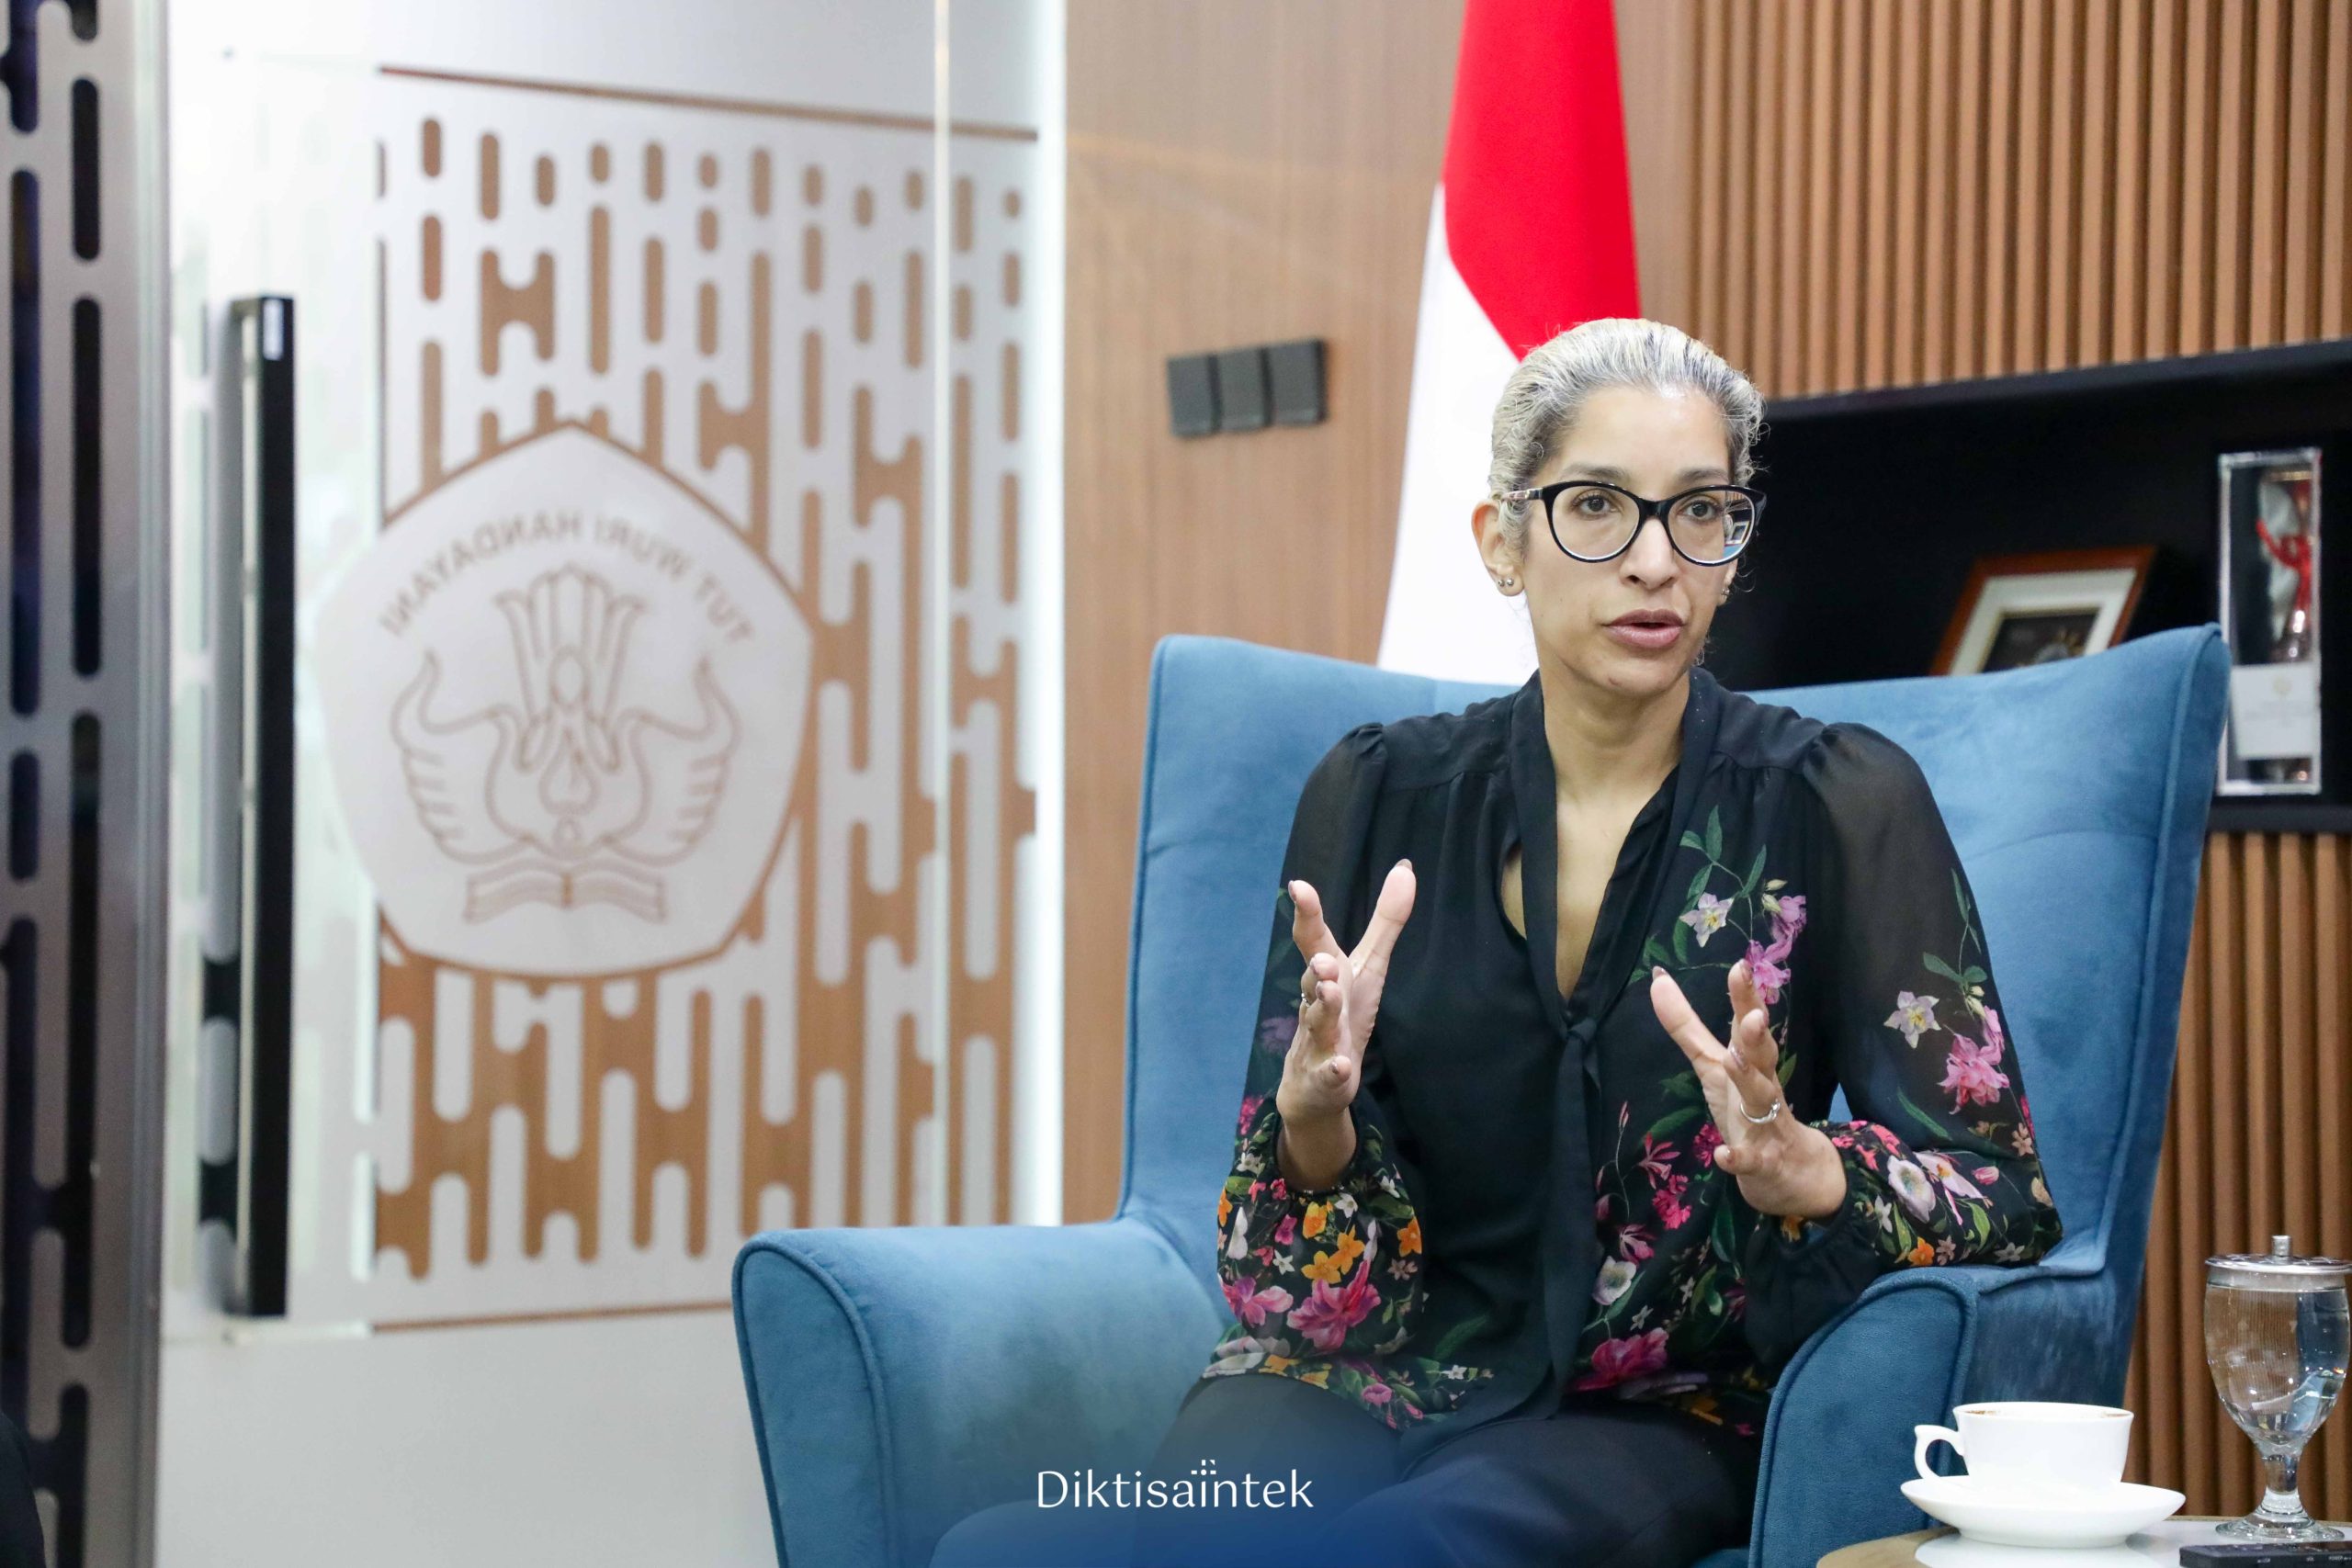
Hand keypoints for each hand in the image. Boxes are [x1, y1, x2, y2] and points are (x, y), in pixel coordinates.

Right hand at [1276, 860, 1416, 1124]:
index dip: (1308, 915)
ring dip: (1323, 1008)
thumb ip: (1385, 922)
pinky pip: (1327, 1075)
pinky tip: (1341, 1067)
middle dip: (1317, 969)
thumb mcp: (1367, 969)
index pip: (1315, 942)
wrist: (1313, 1087)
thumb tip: (1406, 868)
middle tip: (1322, 957)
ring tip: (1330, 991)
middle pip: (1313, 983)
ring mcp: (1318, 1042)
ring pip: (1317, 1024)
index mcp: (1329, 975)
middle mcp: (1317, 1004)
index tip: (1299, 885)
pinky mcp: (1324, 1079)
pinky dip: (1332, 1071)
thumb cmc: (1342, 1016)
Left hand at [1648, 958, 1845, 1220]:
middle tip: (1752, 1015)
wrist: (1789, 1171)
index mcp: (1752, 1063)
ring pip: (1763, 1100)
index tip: (1740, 967)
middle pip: (1763, 1057)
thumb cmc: (1747, 1108)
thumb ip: (1687, 1027)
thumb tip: (1657, 979)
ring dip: (1749, 1080)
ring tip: (1733, 1060)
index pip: (1749, 1025)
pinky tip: (1724, 1155)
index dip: (1746, 998)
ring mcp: (1767, 1124)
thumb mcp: (1714, 1066)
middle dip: (1757, 1036)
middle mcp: (1763, 1086)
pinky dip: (1739, 1158)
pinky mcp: (1765, 1161)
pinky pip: (1753, 1160)